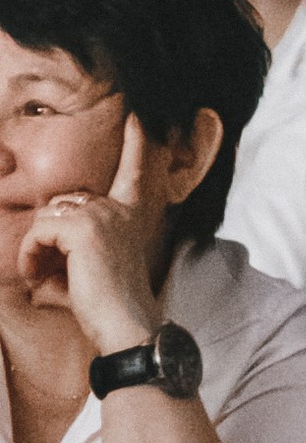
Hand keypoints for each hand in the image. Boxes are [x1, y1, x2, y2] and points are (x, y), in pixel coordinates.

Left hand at [20, 112, 164, 356]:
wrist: (125, 326)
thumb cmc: (104, 307)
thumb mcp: (86, 267)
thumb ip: (67, 244)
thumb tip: (37, 241)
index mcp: (130, 216)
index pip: (134, 172)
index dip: (136, 143)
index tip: (137, 115)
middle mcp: (119, 209)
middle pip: (61, 204)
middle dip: (45, 238)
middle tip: (46, 273)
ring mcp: (103, 215)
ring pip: (46, 217)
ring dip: (35, 249)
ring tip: (42, 276)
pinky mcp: (83, 228)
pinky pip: (38, 231)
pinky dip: (30, 256)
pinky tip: (38, 277)